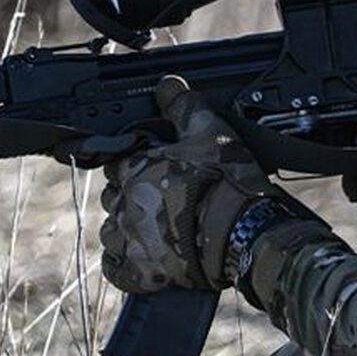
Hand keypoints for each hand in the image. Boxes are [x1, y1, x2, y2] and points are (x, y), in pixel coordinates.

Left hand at [99, 76, 274, 293]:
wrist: (245, 232)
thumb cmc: (228, 180)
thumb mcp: (211, 131)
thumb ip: (184, 106)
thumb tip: (167, 82)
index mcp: (136, 170)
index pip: (118, 163)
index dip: (135, 164)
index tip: (155, 167)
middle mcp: (126, 205)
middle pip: (113, 198)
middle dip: (131, 196)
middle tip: (160, 196)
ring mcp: (132, 241)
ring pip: (111, 233)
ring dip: (126, 229)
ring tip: (153, 227)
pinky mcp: (144, 273)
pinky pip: (118, 271)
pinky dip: (124, 266)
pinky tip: (140, 259)